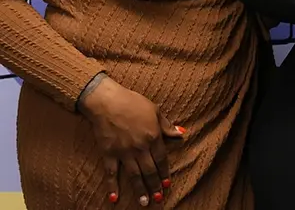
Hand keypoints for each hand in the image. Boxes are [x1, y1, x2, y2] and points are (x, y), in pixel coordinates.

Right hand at [78, 76, 184, 206]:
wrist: (107, 101)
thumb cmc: (132, 102)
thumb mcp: (155, 110)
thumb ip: (167, 126)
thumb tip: (182, 134)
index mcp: (153, 137)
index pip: (161, 159)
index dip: (165, 172)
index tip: (168, 184)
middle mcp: (140, 147)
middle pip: (149, 171)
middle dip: (155, 186)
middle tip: (158, 198)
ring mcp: (123, 152)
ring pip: (134, 175)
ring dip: (140, 190)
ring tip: (145, 202)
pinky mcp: (108, 153)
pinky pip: (110, 173)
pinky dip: (112, 186)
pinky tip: (114, 198)